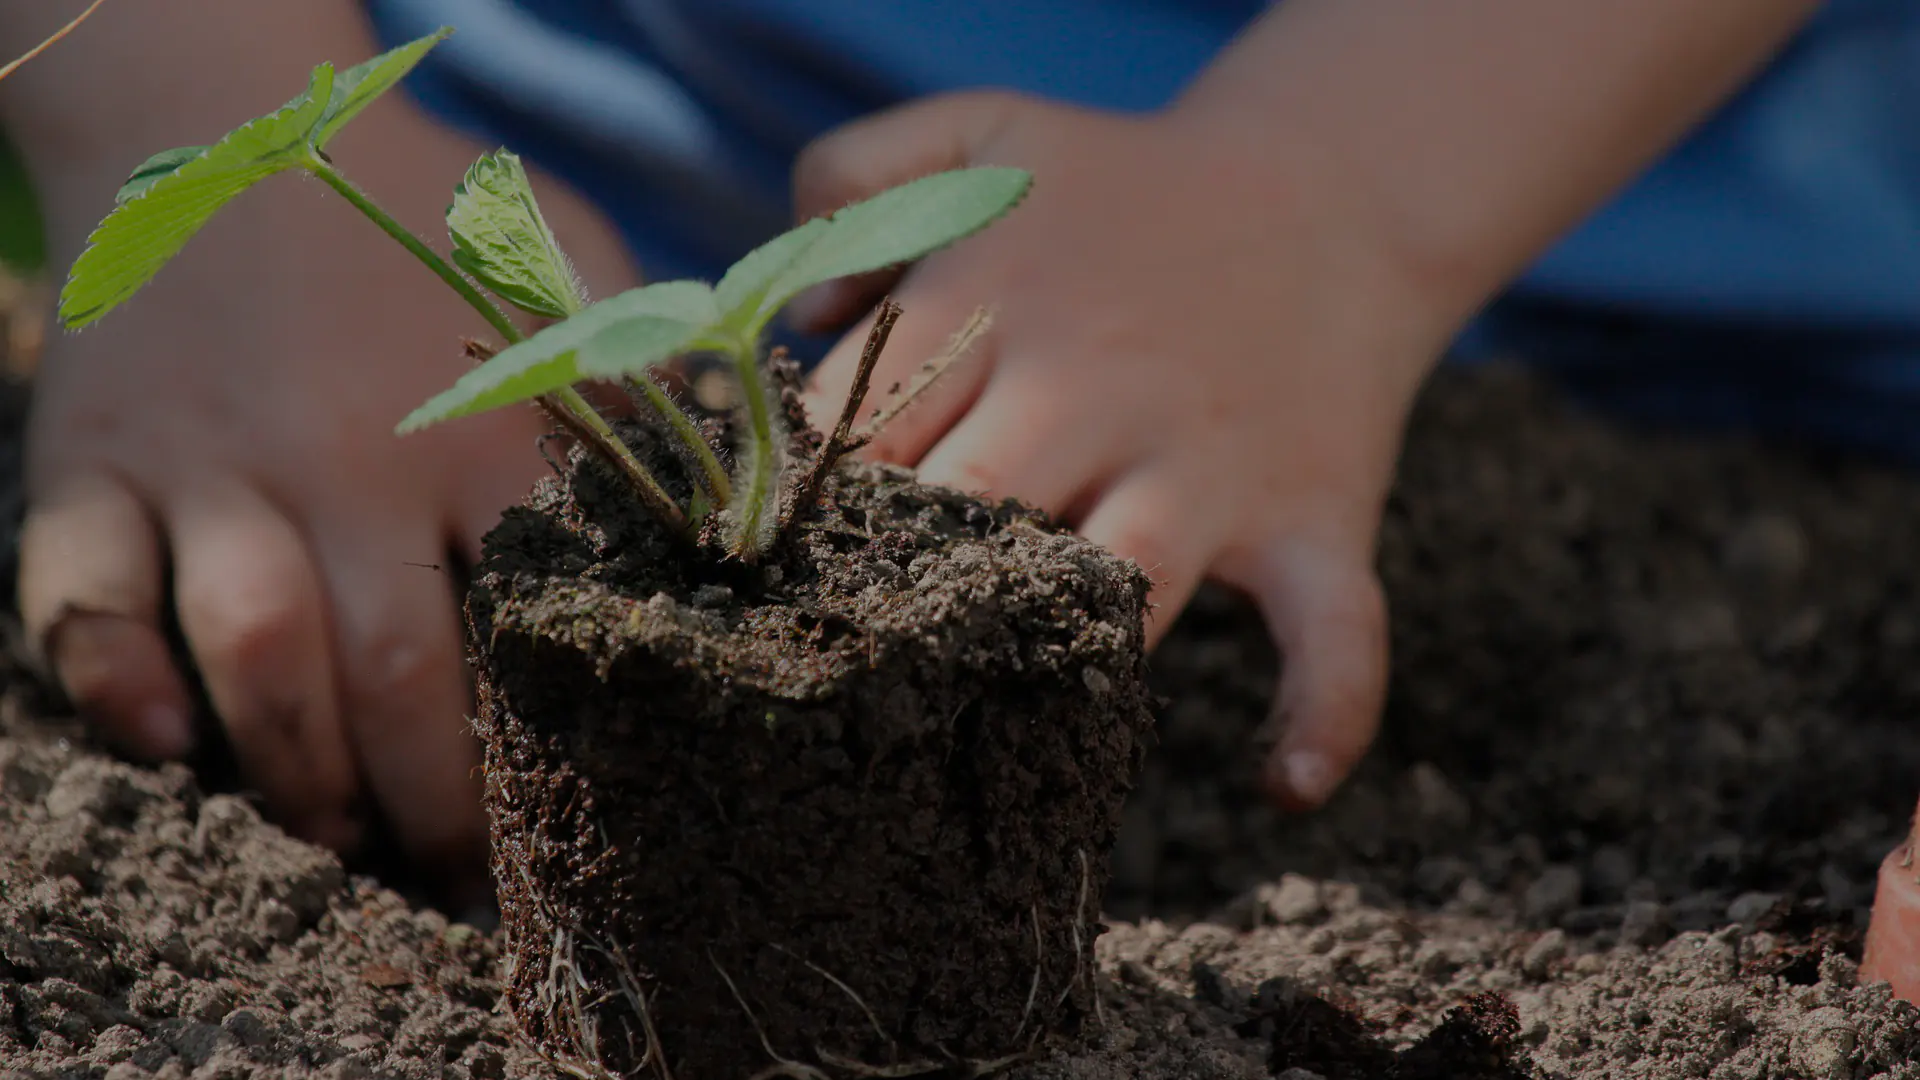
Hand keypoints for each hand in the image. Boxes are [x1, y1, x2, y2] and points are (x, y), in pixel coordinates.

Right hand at [14, 73, 636, 897]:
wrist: (223, 115)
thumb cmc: (420, 217)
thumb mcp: (561, 270)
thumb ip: (641, 381)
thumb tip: (740, 501)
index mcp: (480, 424)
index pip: (536, 625)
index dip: (556, 752)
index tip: (570, 824)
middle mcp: (346, 453)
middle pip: (394, 674)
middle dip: (430, 808)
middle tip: (452, 876)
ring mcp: (211, 459)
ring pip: (253, 656)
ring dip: (296, 776)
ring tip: (338, 837)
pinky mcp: (96, 459)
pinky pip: (81, 595)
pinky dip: (113, 683)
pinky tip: (168, 746)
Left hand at [797, 92, 1463, 806]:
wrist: (1333, 188)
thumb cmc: (1127, 187)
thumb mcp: (982, 130)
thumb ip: (854, 175)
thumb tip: (800, 321)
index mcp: (999, 304)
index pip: (862, 429)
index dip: (808, 504)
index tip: (774, 561)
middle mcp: (1095, 390)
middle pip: (966, 512)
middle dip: (902, 584)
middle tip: (849, 653)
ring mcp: (1207, 464)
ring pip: (1117, 585)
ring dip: (1055, 652)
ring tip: (995, 717)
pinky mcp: (1311, 518)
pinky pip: (1335, 631)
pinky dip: (1326, 711)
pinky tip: (1284, 783)